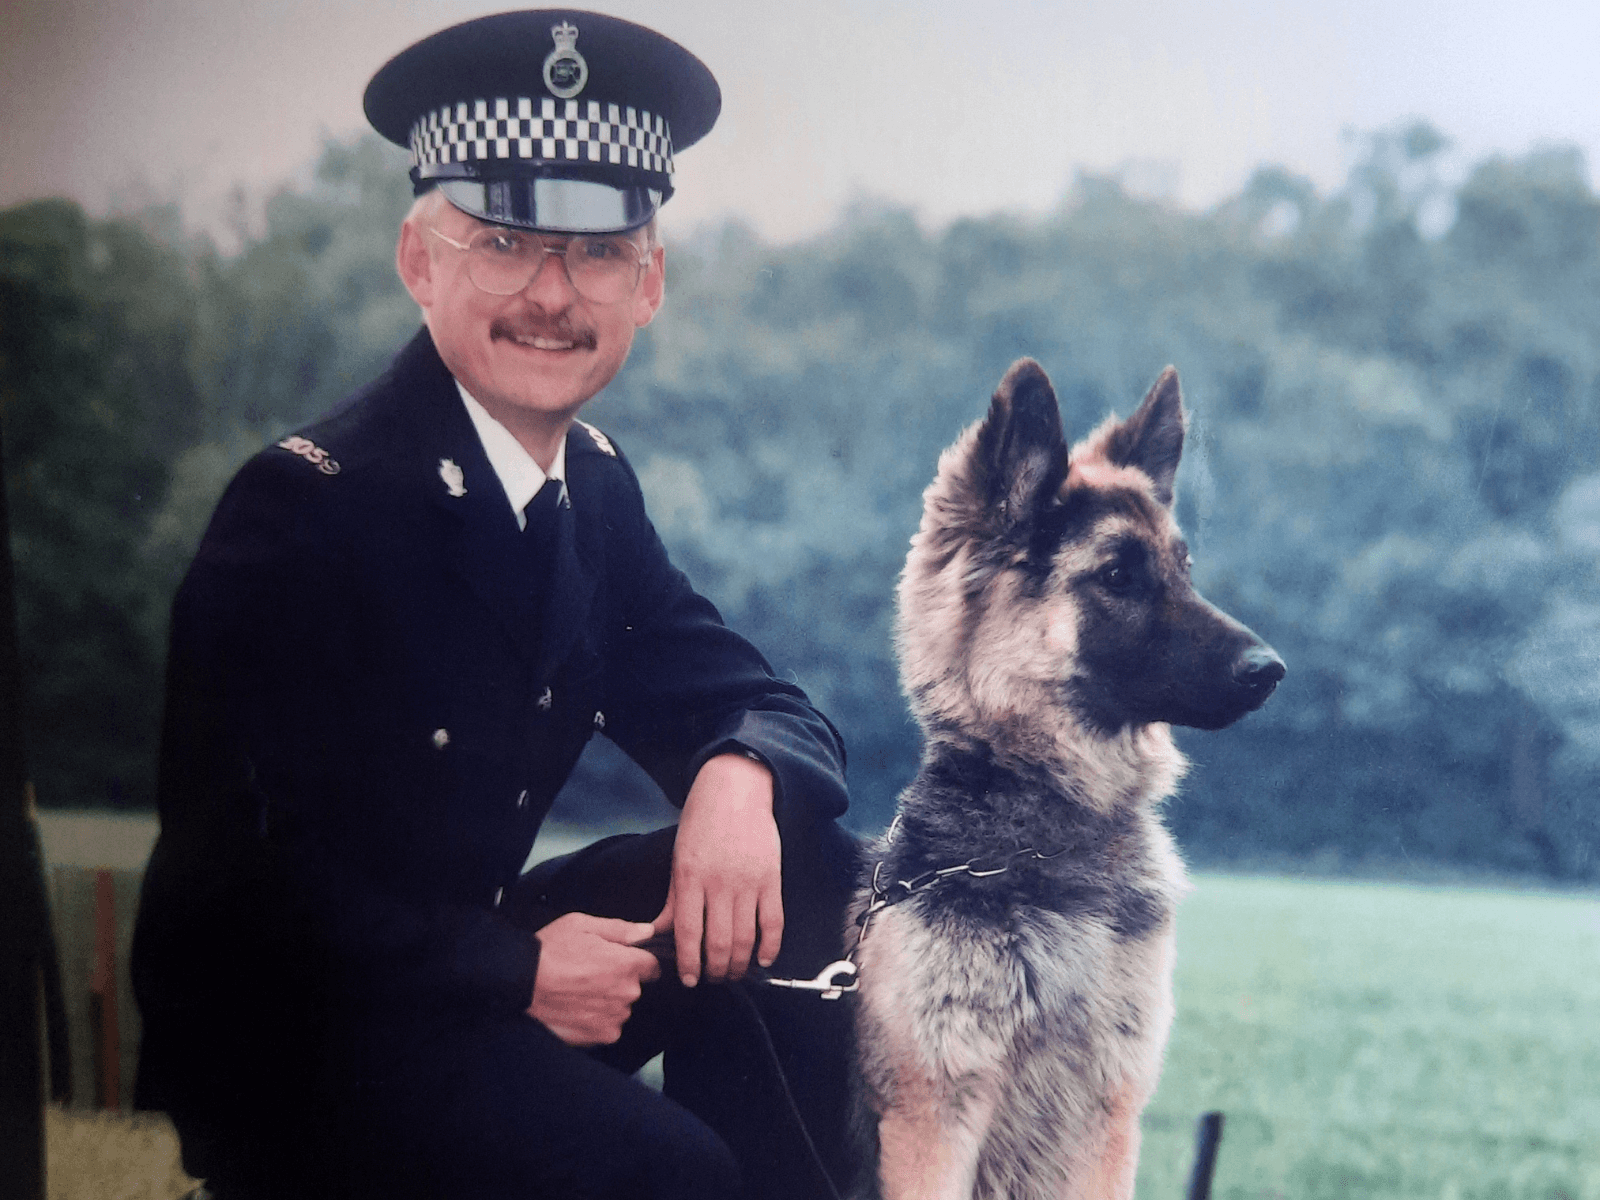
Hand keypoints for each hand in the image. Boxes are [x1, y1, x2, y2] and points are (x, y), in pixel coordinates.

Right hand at [529, 913, 660, 1045]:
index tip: (622, 963)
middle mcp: (625, 993)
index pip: (652, 966)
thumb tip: (647, 932)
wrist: (519, 984)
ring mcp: (614, 1017)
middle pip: (634, 987)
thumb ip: (620, 929)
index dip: (638, 962)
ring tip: (579, 992)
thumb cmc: (548, 952)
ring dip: (608, 1002)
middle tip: (590, 975)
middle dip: (618, 981)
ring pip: (620, 1008)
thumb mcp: (582, 925)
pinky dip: (597, 1020)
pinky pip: (608, 1027)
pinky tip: (577, 1008)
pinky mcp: (600, 1036)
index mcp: (625, 964)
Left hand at [654, 752, 782, 986]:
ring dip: (740, 965)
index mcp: (690, 877)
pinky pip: (774, 922)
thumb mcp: (678, 859)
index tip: (690, 980)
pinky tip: (762, 960)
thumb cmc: (702, 824)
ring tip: (734, 973)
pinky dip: (770, 947)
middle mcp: (719, 883)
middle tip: (713, 978)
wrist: (735, 790)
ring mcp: (748, 882)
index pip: (689, 933)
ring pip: (746, 939)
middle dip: (716, 971)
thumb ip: (673, 901)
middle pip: (720, 943)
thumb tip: (658, 935)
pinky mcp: (771, 879)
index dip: (689, 964)